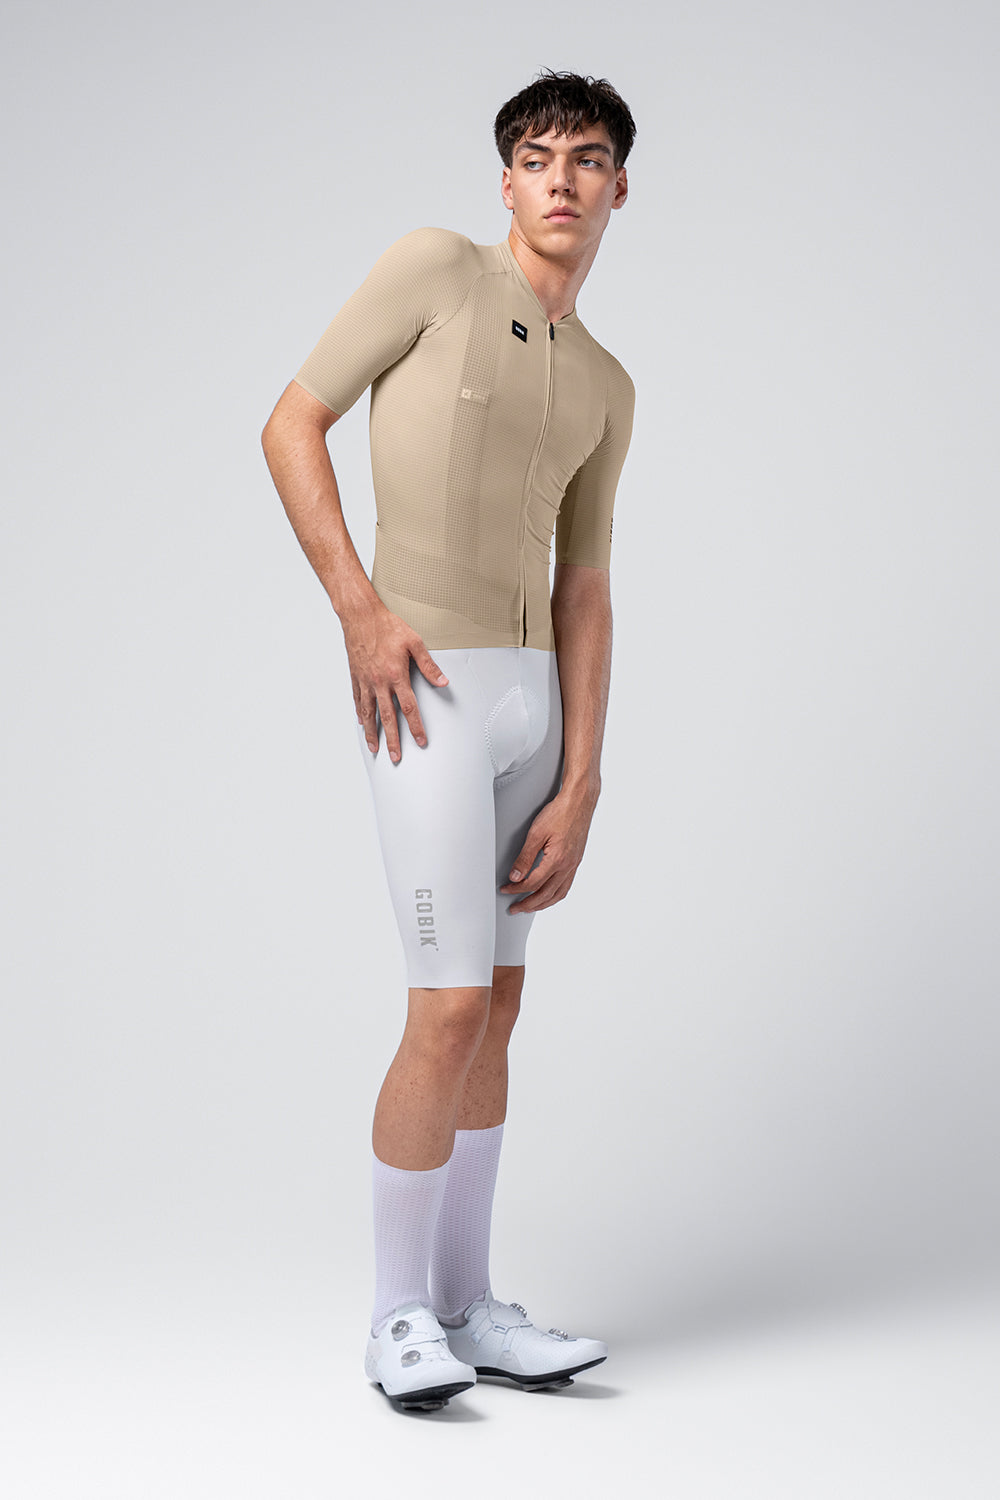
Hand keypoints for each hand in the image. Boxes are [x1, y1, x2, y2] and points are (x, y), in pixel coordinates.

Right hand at [342, 601, 447, 761]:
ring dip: (372, 732)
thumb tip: (442, 681)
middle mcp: (379, 682)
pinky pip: (358, 700)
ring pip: (369, 713)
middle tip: (395, 756)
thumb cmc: (387, 626)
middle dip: (393, 739)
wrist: (360, 616)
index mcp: (396, 675)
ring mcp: (365, 681)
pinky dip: (360, 713)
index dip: (416, 727)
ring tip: (374, 747)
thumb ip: (428, 665)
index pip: (409, 708)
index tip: (421, 741)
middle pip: (388, 717)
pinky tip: (362, 722)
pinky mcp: (355, 676)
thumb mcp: (414, 642)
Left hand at [499, 790, 596, 913]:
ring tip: (530, 907)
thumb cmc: (560, 812)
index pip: (533, 883)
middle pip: (546, 894)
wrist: (579, 802)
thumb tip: (516, 875)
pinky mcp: (576, 861)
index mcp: (557, 859)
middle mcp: (567, 865)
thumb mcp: (536, 833)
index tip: (506, 889)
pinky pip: (566, 885)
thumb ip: (525, 857)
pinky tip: (549, 894)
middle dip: (528, 904)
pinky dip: (555, 895)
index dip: (517, 889)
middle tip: (515, 908)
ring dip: (543, 903)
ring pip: (558, 894)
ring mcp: (574, 864)